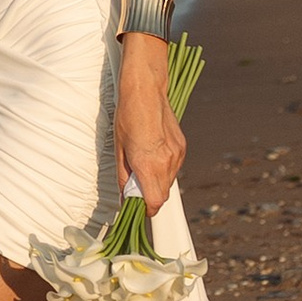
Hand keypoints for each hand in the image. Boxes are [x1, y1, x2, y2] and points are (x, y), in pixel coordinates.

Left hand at [115, 32, 184, 213]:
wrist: (146, 91)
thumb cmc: (128, 118)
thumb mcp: (119, 150)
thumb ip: (124, 178)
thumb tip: (125, 197)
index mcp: (149, 165)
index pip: (155, 202)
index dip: (146, 209)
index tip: (137, 207)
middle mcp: (167, 162)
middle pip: (162, 194)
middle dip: (149, 195)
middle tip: (135, 185)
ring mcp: (177, 154)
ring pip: (169, 181)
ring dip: (157, 181)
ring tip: (142, 165)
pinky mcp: (182, 147)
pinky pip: (173, 167)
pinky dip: (164, 168)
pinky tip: (153, 154)